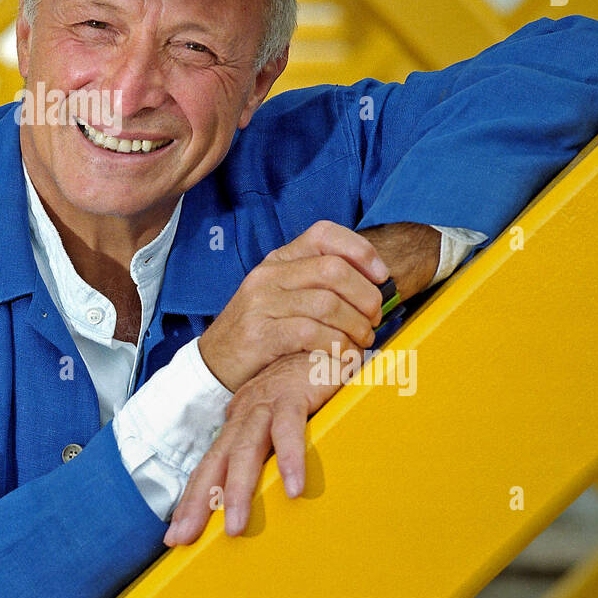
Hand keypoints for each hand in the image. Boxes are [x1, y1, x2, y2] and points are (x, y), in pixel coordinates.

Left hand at [164, 344, 363, 545]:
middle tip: (184, 538)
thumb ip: (272, 451)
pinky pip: (289, 429)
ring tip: (235, 526)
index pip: (209, 467)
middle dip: (198, 501)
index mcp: (238, 423)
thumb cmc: (307, 385)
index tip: (175, 536)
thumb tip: (268, 498)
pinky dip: (289, 458)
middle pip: (216, 461)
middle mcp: (245, 413)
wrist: (324, 340)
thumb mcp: (283, 423)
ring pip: (245, 449)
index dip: (192, 500)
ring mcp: (266, 402)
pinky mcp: (294, 393)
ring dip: (238, 488)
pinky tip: (293, 487)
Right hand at [197, 220, 388, 392]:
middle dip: (366, 296)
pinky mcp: (261, 333)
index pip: (324, 234)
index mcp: (278, 260)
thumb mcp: (281, 297)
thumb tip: (372, 287)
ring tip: (362, 341)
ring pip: (328, 304)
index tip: (382, 276)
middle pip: (333, 270)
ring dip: (356, 326)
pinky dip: (337, 345)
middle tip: (374, 319)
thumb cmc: (260, 332)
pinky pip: (312, 333)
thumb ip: (316, 285)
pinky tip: (343, 355)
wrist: (214, 364)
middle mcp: (269, 275)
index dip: (361, 250)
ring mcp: (262, 303)